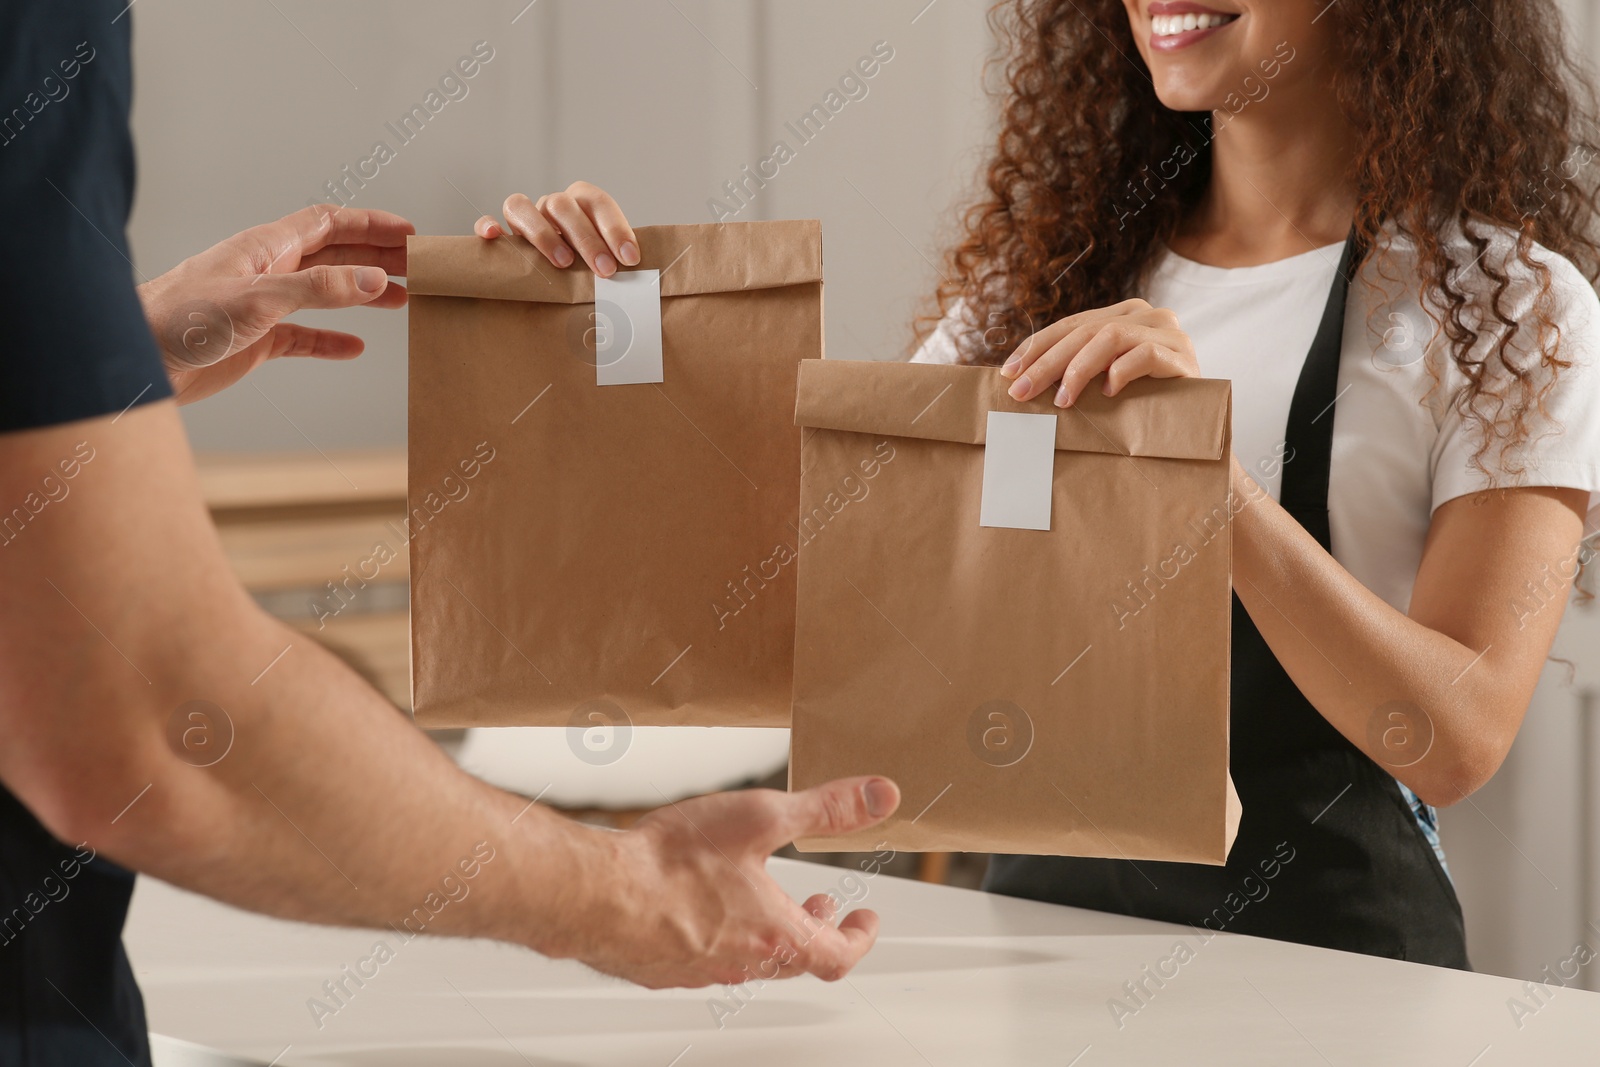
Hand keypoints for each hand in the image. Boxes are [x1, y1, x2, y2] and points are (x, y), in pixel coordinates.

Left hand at [137, 205, 413, 404]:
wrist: (137, 358)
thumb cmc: (182, 318)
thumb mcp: (260, 298)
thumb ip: (321, 288)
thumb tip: (377, 278)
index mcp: (266, 247)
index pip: (329, 223)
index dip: (370, 224)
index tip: (410, 234)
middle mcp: (268, 271)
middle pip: (334, 254)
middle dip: (377, 256)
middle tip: (418, 266)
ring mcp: (264, 306)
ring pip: (325, 292)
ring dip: (363, 293)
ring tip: (402, 301)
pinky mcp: (256, 340)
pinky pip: (304, 336)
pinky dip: (332, 339)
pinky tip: (355, 346)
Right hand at [476, 181, 639, 276]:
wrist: (563, 269)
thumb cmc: (588, 265)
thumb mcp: (606, 258)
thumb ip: (617, 261)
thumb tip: (640, 283)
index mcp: (582, 202)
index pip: (598, 204)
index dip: (615, 230)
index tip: (630, 259)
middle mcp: (553, 205)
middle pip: (562, 206)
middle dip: (586, 239)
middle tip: (604, 270)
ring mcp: (525, 216)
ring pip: (522, 206)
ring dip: (544, 234)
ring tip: (563, 264)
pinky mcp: (501, 231)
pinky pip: (488, 219)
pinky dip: (488, 225)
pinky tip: (494, 237)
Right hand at [560, 776, 900, 988]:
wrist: (596, 895)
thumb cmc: (671, 864)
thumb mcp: (762, 818)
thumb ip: (826, 809)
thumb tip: (880, 798)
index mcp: (774, 935)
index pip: (838, 955)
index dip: (859, 937)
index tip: (865, 921)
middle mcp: (739, 964)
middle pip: (793, 958)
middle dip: (813, 927)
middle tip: (820, 906)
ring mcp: (696, 970)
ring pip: (746, 959)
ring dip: (765, 931)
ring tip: (760, 898)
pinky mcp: (659, 967)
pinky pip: (701, 957)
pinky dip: (719, 934)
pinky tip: (701, 904)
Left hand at [1000, 298, 1199, 405]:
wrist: (1196, 430)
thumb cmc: (1145, 406)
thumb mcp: (1106, 381)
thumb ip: (1079, 368)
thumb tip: (1022, 378)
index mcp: (1126, 315)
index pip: (1072, 324)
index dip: (1037, 346)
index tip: (1008, 372)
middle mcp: (1148, 315)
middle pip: (1085, 331)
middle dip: (1046, 362)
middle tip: (1021, 390)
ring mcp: (1168, 333)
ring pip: (1109, 337)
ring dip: (1078, 369)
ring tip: (1061, 400)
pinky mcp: (1183, 356)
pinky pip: (1145, 355)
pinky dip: (1121, 372)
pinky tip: (1107, 393)